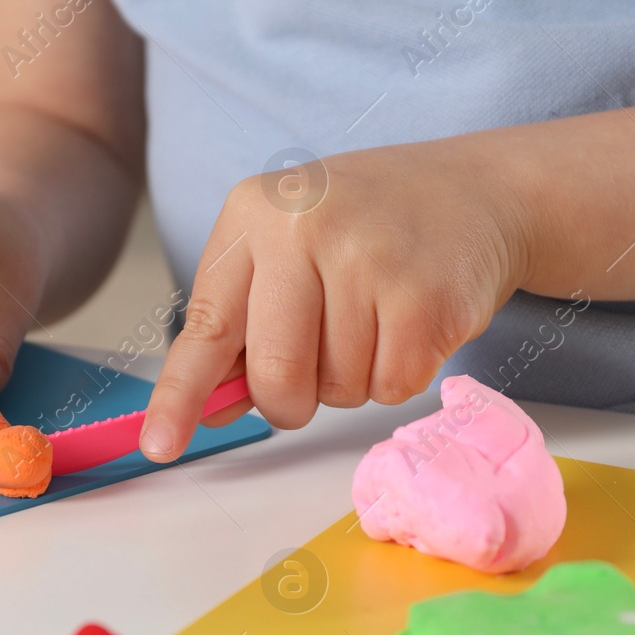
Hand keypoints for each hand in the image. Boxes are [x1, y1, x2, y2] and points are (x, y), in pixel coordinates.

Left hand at [140, 138, 532, 460]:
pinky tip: (410, 322)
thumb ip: (242, 326)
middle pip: (275, 377)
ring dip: (353, 378)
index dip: (180, 394)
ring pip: (336, 390)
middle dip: (290, 399)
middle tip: (316, 366)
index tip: (159, 444)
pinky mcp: (426, 298)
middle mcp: (304, 228)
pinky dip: (399, 374)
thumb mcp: (288, 250)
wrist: (476, 191)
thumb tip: (209, 409)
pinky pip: (391, 388)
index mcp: (254, 214)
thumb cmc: (366, 228)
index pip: (207, 326)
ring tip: (376, 315)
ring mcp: (369, 260)